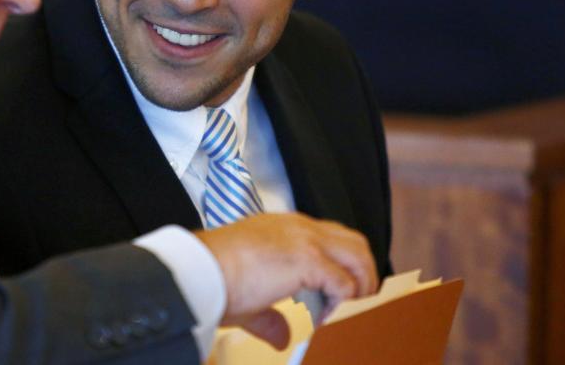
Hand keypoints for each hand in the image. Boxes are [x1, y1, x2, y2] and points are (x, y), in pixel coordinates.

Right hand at [195, 212, 377, 348]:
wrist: (201, 269)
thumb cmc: (214, 276)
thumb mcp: (249, 296)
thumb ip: (271, 317)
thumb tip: (283, 337)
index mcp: (284, 228)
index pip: (330, 238)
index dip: (342, 266)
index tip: (341, 293)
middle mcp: (299, 228)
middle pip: (354, 243)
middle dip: (363, 273)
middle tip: (357, 303)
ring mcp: (306, 240)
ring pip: (358, 256)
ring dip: (361, 285)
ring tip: (350, 310)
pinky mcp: (307, 258)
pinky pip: (344, 283)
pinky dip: (342, 303)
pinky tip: (326, 318)